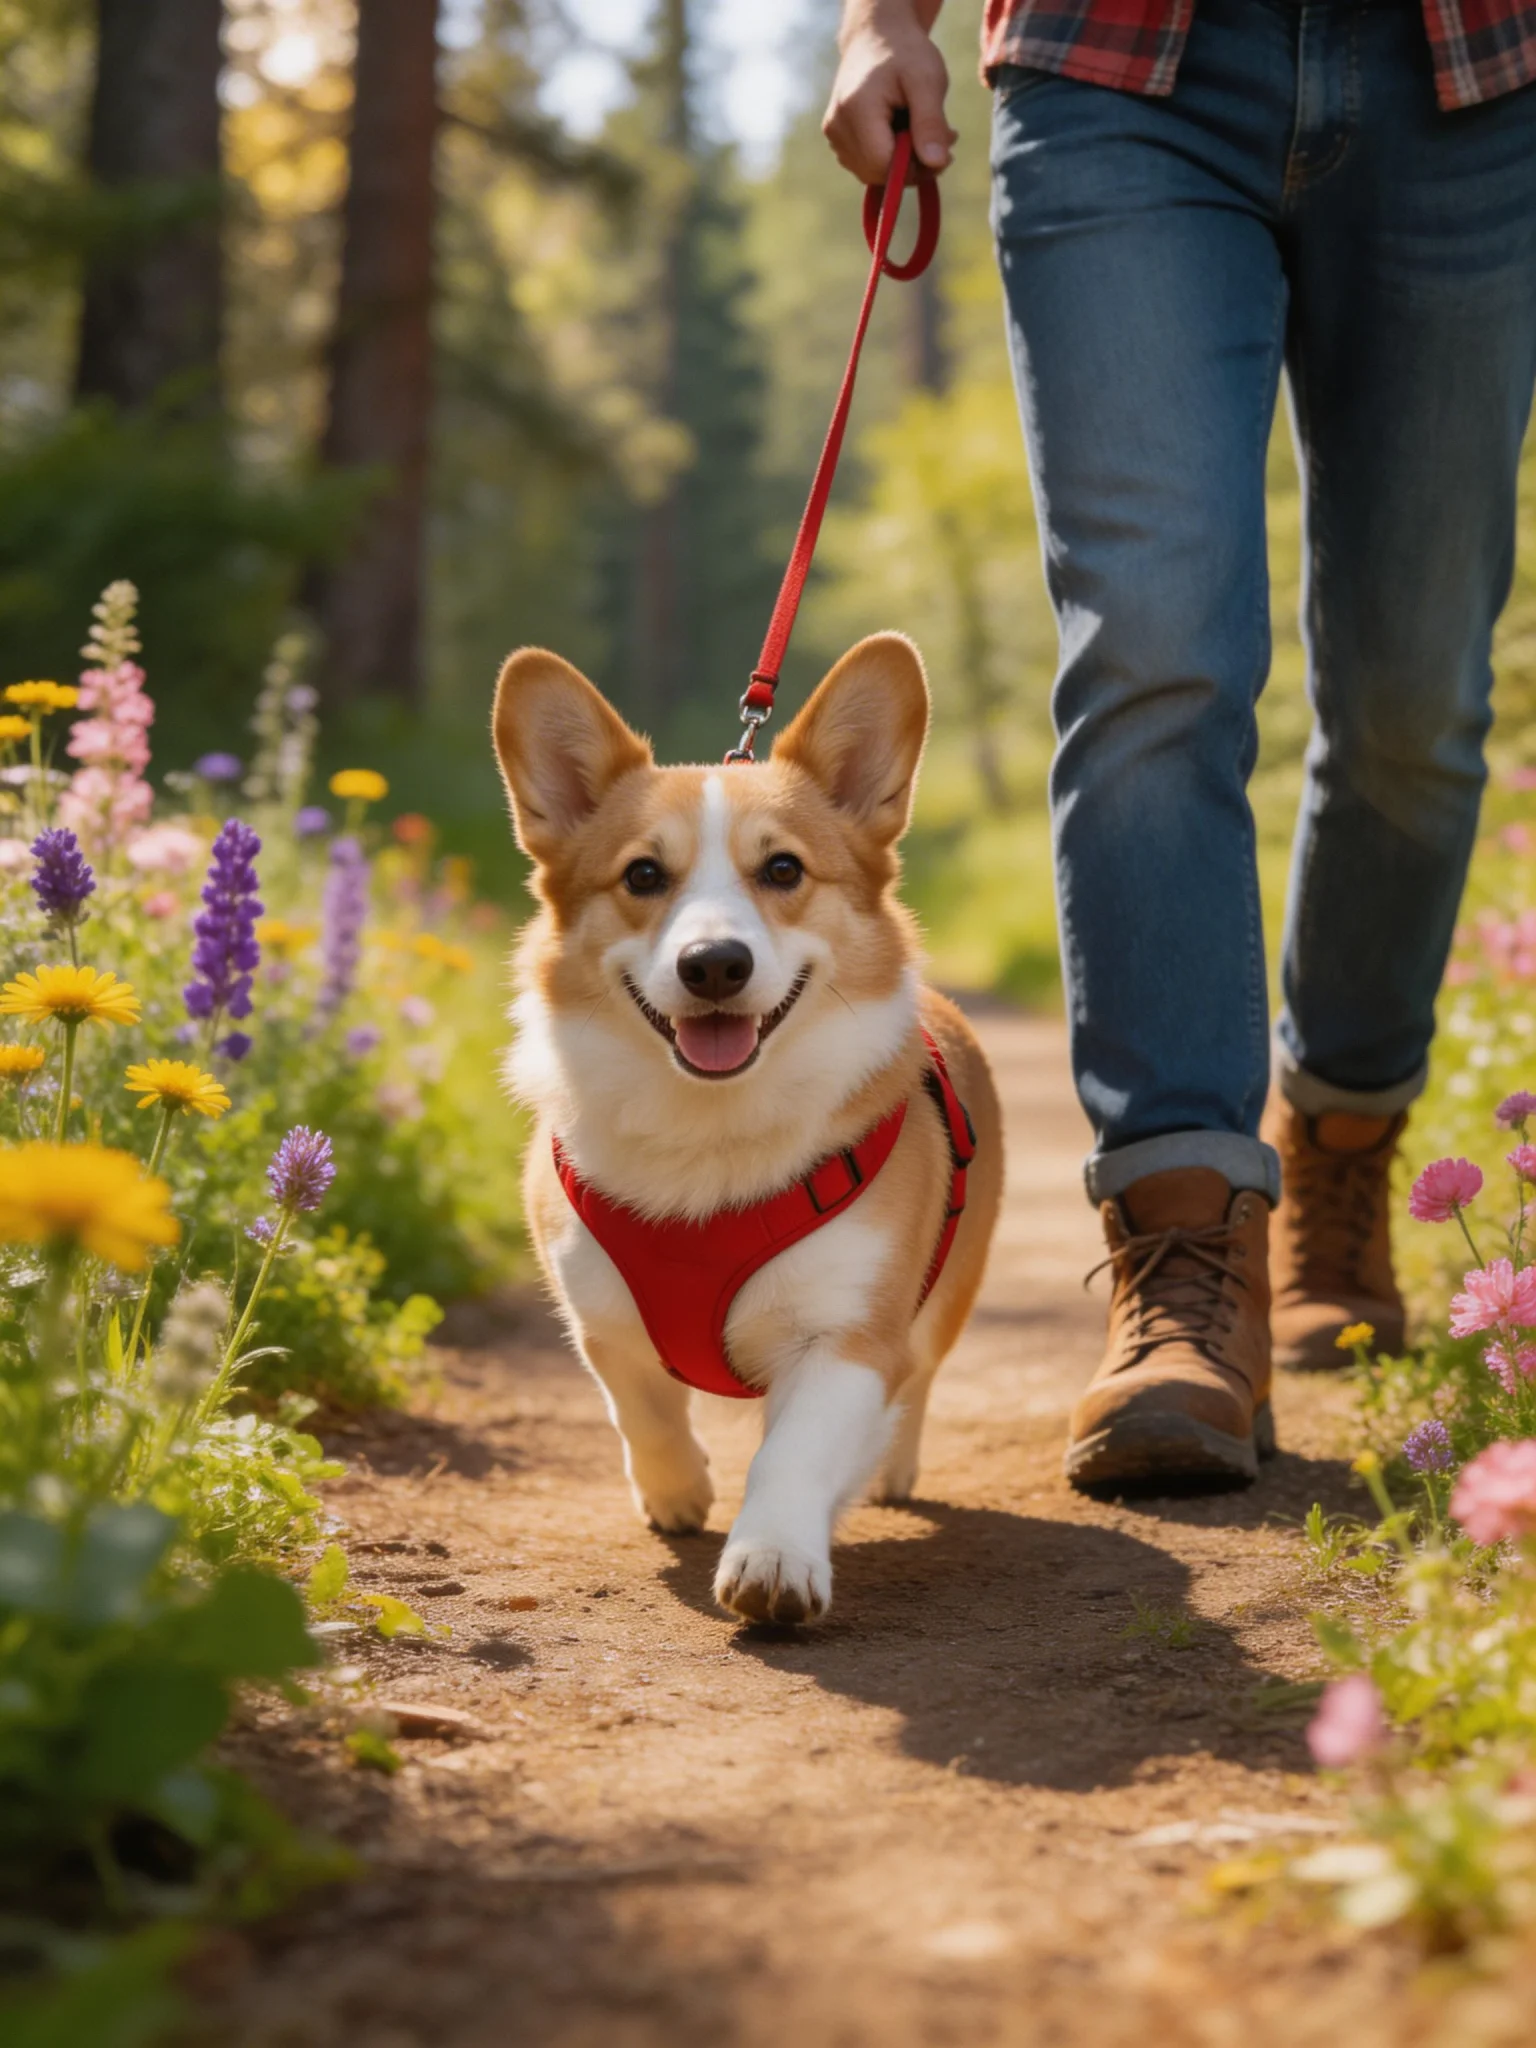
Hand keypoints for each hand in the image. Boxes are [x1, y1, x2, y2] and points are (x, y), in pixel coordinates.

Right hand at [823, 1, 955, 185]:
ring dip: (902, 162)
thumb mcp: (927, 81)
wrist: (875, 35)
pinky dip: (888, 156)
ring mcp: (832, 134)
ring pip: (871, 172)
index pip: (883, 166)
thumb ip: (931, 123)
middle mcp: (837, 127)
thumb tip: (937, 164)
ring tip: (923, 131)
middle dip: (912, 167)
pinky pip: (865, 163)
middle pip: (877, 174)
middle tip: (942, 141)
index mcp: (856, 111)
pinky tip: (904, 132)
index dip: (916, 170)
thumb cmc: (905, 53)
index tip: (945, 155)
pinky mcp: (835, 137)